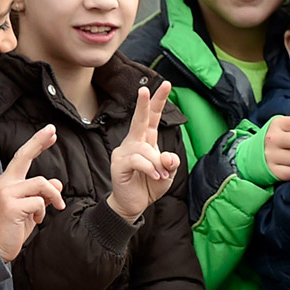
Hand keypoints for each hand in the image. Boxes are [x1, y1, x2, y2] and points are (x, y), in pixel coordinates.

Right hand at [0, 126, 66, 260]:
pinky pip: (39, 202)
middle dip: (39, 141)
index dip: (37, 143)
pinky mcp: (11, 206)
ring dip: (53, 197)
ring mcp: (6, 193)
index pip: (23, 157)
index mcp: (8, 182)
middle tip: (53, 130)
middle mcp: (5, 183)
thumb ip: (42, 195)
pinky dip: (42, 212)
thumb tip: (57, 183)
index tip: (50, 131)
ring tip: (54, 208)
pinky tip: (35, 221)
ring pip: (41, 184)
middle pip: (24, 156)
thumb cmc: (13, 229)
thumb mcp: (32, 209)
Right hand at [107, 83, 180, 220]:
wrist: (133, 204)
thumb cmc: (149, 185)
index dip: (158, 101)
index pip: (152, 117)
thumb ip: (171, 163)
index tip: (166, 84)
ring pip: (145, 149)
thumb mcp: (168, 174)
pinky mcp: (118, 163)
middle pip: (140, 119)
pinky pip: (138, 160)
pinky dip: (149, 168)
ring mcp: (124, 151)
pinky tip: (154, 176)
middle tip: (146, 89)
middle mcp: (134, 142)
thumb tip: (168, 156)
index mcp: (146, 140)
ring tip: (160, 176)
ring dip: (157, 164)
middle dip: (145, 104)